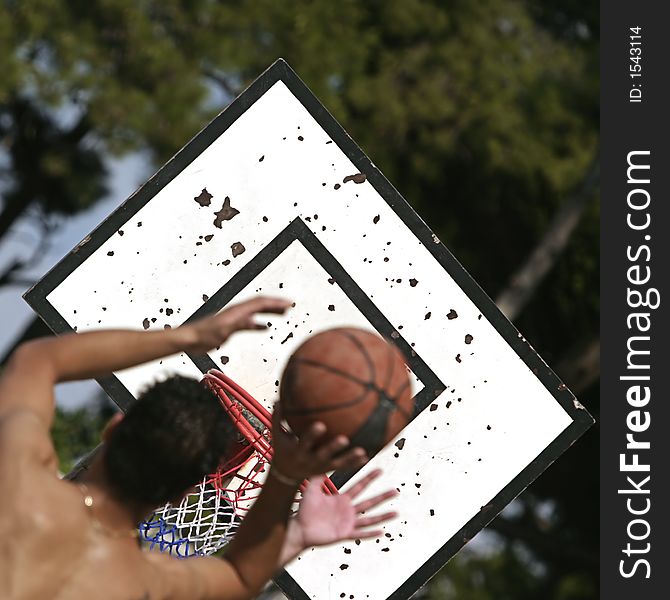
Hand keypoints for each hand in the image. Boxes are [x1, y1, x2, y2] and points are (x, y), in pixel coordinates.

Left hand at [185, 296, 291, 353]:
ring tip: (283, 313)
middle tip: (290, 306)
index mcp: (237, 310)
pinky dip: (259, 323)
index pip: (260, 303)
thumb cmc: (203, 334)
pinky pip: (250, 322)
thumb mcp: (223, 331)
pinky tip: (264, 327)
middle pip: (261, 304)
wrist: (189, 338)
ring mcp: (234, 318)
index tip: (289, 304)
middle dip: (276, 304)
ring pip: (257, 311)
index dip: (276, 303)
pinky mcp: (231, 326)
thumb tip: (256, 321)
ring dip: (270, 311)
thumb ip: (239, 324)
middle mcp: (237, 311)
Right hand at [270, 404, 367, 482]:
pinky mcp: (327, 470)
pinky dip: (354, 463)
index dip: (312, 435)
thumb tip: (277, 398)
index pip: (305, 442)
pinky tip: (367, 457)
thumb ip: (278, 418)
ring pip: (337, 463)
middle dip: (333, 448)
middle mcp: (310, 460)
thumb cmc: (284, 449)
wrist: (286, 473)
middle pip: (323, 455)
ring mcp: (320, 467)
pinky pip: (343, 467)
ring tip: (362, 451)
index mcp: (298, 451)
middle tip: (345, 439)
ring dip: (349, 458)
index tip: (321, 425)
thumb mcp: (278, 436)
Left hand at [281, 469, 397, 562]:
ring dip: (383, 516)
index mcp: (342, 499)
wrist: (299, 528)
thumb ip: (318, 474)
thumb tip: (322, 456)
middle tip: (396, 491)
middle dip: (383, 496)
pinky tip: (382, 532)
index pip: (359, 485)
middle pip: (369, 501)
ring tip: (396, 513)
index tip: (380, 469)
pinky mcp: (343, 534)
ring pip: (369, 519)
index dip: (369, 478)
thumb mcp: (312, 488)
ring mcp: (347, 523)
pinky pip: (359, 534)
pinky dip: (370, 534)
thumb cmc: (304, 508)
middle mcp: (348, 510)